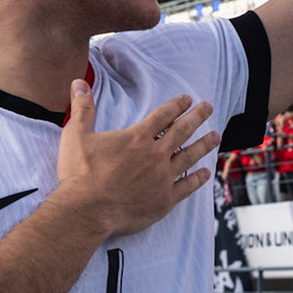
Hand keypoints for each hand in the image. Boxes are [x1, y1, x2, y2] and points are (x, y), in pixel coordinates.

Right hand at [57, 82, 217, 236]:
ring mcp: (163, 178)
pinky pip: (187, 186)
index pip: (163, 115)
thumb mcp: (76, 135)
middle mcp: (155, 155)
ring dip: (204, 144)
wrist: (87, 210)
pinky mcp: (164, 200)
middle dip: (197, 117)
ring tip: (216, 136)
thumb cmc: (80, 174)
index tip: (188, 99)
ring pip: (190, 156)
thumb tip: (78, 82)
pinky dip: (198, 179)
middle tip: (209, 107)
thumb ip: (82, 108)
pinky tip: (206, 173)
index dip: (177, 105)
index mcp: (137, 137)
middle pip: (182, 131)